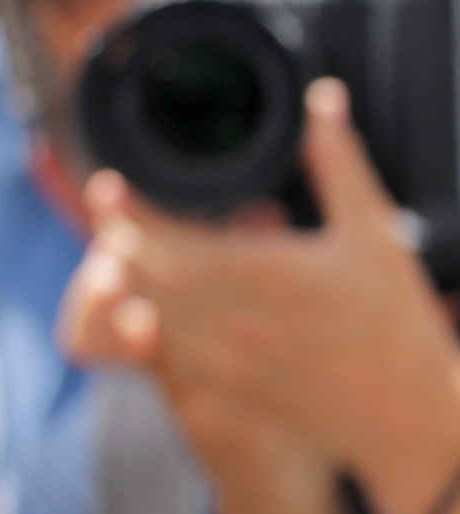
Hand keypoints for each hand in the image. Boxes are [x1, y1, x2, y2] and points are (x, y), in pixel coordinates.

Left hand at [60, 79, 459, 513]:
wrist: (408, 419)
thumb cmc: (396, 321)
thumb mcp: (373, 232)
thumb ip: (338, 162)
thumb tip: (322, 95)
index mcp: (260, 272)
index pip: (168, 234)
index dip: (126, 209)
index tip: (105, 185)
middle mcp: (229, 318)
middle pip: (141, 274)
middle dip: (117, 243)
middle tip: (108, 216)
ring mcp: (219, 360)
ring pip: (141, 316)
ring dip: (121, 286)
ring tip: (112, 258)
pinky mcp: (222, 392)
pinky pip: (159, 360)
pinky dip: (139, 332)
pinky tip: (138, 312)